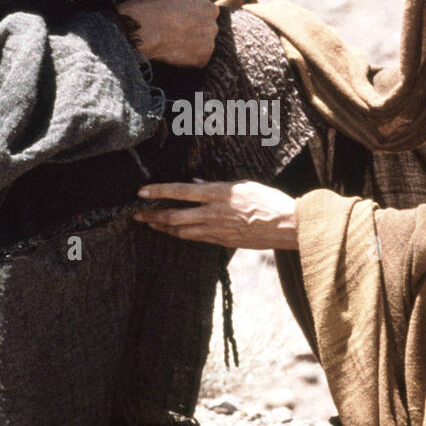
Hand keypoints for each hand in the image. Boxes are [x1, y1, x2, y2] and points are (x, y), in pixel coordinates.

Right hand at [117, 0, 218, 67]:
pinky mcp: (206, 52)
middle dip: (196, 28)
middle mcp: (210, 10)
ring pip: (205, 40)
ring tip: (174, 46)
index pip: (200, 4)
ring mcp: (210, 32)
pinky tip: (174, 56)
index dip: (189, 14)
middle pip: (207, 21)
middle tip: (178, 35)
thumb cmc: (144, 10)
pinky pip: (200, 57)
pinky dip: (190, 60)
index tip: (178, 20)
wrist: (143, 30)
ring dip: (194, 44)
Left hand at [132, 180, 298, 249]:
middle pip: (175, 216)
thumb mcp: (243, 186)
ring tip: (150, 223)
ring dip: (163, 228)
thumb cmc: (268, 201)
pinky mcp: (222, 242)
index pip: (182, 191)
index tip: (141, 192)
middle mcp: (215, 212)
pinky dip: (180, 234)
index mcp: (220, 193)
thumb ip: (217, 186)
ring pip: (181, 231)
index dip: (159, 191)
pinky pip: (195, 238)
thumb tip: (197, 183)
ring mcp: (217, 230)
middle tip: (137, 214)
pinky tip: (172, 232)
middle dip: (153, 215)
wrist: (287, 226)